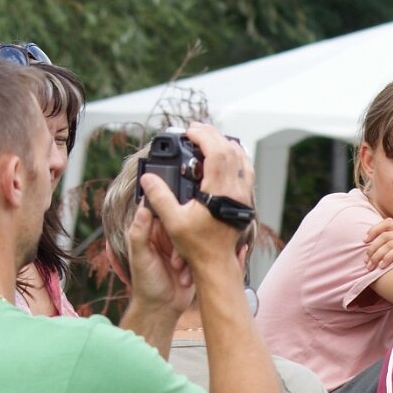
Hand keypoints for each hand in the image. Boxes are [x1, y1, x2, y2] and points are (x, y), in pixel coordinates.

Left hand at [124, 200, 196, 317]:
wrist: (162, 308)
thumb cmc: (146, 284)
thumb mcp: (141, 257)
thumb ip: (139, 233)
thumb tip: (144, 208)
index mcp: (149, 232)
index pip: (161, 210)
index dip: (169, 212)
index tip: (175, 218)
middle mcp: (165, 236)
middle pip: (180, 222)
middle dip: (182, 238)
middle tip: (175, 257)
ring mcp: (179, 247)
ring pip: (192, 237)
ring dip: (188, 254)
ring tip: (177, 269)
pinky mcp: (192, 258)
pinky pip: (201, 252)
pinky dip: (194, 264)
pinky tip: (185, 277)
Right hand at [137, 124, 254, 275]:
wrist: (216, 262)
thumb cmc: (197, 245)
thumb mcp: (173, 221)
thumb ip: (159, 197)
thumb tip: (148, 178)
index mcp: (220, 192)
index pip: (218, 153)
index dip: (204, 137)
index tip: (190, 131)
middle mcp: (236, 191)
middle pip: (230, 150)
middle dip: (212, 135)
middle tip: (194, 130)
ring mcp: (243, 194)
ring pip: (241, 159)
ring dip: (225, 144)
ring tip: (207, 137)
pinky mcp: (245, 199)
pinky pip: (245, 170)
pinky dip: (234, 157)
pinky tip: (224, 155)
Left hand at [362, 218, 392, 270]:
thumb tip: (384, 247)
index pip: (387, 223)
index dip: (373, 230)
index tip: (364, 240)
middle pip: (385, 236)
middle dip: (372, 248)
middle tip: (366, 260)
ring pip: (388, 244)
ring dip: (376, 256)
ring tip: (370, 266)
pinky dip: (386, 259)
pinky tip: (382, 266)